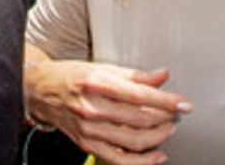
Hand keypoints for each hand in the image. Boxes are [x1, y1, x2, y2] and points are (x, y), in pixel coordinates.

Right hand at [24, 60, 187, 164]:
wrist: (41, 91)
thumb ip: (135, 75)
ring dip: (158, 137)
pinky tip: (156, 154)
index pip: (140, 96)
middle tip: (175, 114)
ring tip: (167, 129)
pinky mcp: (87, 144)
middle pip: (140, 120)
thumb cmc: (72, 77)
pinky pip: (120, 159)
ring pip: (134, 141)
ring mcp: (89, 129)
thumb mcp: (102, 68)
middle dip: (165, 118)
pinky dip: (143, 161)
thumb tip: (162, 76)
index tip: (184, 103)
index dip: (167, 101)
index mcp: (96, 83)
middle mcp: (91, 108)